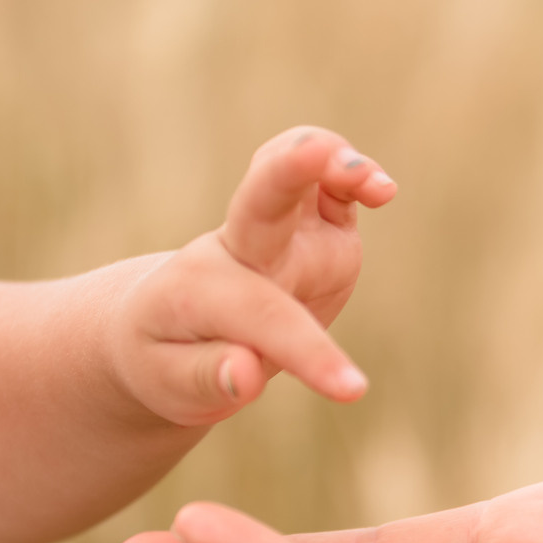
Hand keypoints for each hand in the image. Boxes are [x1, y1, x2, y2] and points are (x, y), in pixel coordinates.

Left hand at [107, 127, 395, 427]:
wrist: (162, 325)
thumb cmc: (163, 360)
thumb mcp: (171, 384)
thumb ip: (206, 379)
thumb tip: (247, 374)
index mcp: (201, 290)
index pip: (262, 315)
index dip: (310, 353)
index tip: (352, 390)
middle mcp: (239, 249)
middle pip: (261, 199)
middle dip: (289, 170)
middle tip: (318, 152)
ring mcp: (278, 232)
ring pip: (292, 173)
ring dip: (328, 159)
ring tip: (377, 184)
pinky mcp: (312, 226)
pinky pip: (329, 185)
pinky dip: (354, 176)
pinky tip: (380, 189)